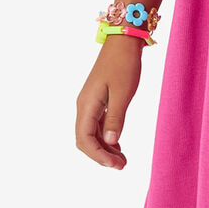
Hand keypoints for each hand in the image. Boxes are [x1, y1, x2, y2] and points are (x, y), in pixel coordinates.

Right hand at [75, 37, 143, 169]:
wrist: (123, 41)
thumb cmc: (124, 64)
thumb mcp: (123, 93)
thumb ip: (116, 119)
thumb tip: (111, 142)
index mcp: (86, 105)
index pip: (85, 139)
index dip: (98, 155)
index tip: (115, 165)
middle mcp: (84, 105)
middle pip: (85, 139)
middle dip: (101, 155)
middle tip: (121, 165)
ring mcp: (90, 102)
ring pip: (92, 133)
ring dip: (105, 147)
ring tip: (122, 159)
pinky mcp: (98, 99)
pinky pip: (97, 124)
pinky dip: (106, 137)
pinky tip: (118, 145)